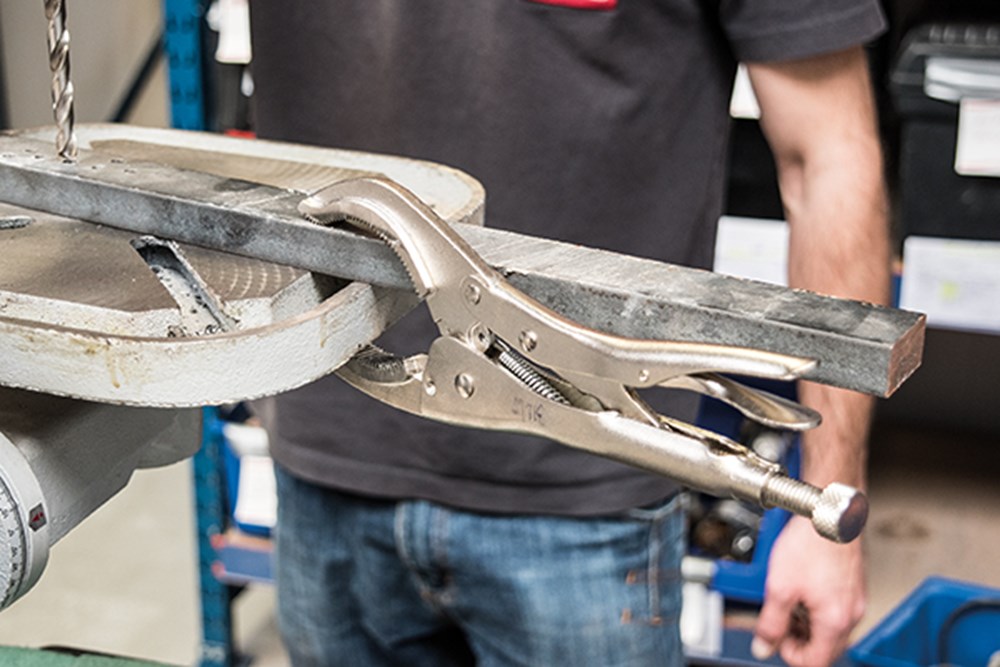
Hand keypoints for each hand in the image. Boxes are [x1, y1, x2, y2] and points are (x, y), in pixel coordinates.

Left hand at [752, 515, 865, 665]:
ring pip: (830, 628)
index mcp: (835, 621)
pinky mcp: (852, 585)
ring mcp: (855, 599)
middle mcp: (851, 613)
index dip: (789, 653)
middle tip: (779, 620)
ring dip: (806, 623)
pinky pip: (835, 609)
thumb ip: (770, 623)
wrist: (827, 512)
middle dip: (798, 639)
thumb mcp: (779, 587)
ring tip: (788, 601)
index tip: (774, 638)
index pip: (815, 661)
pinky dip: (817, 607)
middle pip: (825, 647)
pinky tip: (802, 588)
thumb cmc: (810, 543)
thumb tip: (763, 646)